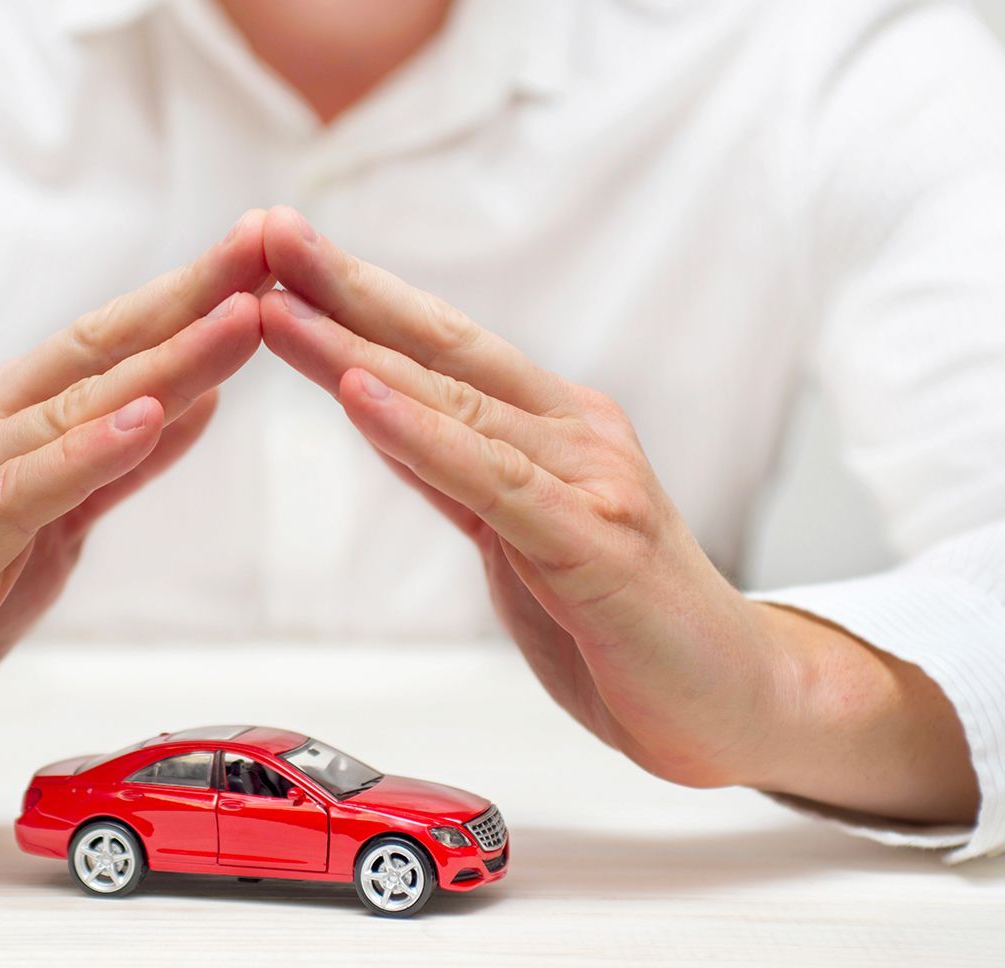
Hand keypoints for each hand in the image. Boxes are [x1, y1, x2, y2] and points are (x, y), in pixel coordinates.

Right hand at [0, 211, 271, 785]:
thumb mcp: (43, 523)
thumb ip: (111, 465)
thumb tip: (192, 399)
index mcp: (5, 417)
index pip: (110, 344)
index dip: (191, 299)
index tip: (267, 255)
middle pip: (101, 352)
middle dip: (194, 298)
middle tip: (271, 243)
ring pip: (76, 409)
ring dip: (166, 362)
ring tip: (241, 317)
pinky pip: (23, 492)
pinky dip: (85, 453)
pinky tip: (143, 420)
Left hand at [258, 206, 978, 823]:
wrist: (738, 699)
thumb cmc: (624, 621)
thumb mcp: (520, 536)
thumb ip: (459, 471)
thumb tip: (382, 411)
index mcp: (553, 428)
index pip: (438, 349)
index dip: (356, 297)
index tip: (276, 254)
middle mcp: (574, 434)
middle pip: (441, 349)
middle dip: (345, 288)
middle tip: (266, 231)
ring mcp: (591, 480)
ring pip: (455, 401)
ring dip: (358, 348)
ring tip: (279, 304)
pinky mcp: (596, 542)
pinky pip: (492, 481)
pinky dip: (421, 434)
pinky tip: (360, 394)